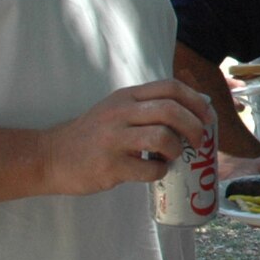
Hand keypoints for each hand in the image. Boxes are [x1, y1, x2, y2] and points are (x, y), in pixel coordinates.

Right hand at [39, 79, 212, 196]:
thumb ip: (146, 108)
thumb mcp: (116, 110)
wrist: (51, 156)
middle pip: (171, 110)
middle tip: (200, 141)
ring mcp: (114, 139)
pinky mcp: (110, 166)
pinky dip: (160, 171)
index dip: (196, 101)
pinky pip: (150, 168)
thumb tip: (192, 114)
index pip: (170, 87)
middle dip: (195, 126)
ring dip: (178, 149)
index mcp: (126, 96)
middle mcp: (120, 112)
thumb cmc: (91, 135)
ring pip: (163, 137)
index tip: (208, 117)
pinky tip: (155, 171)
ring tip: (174, 157)